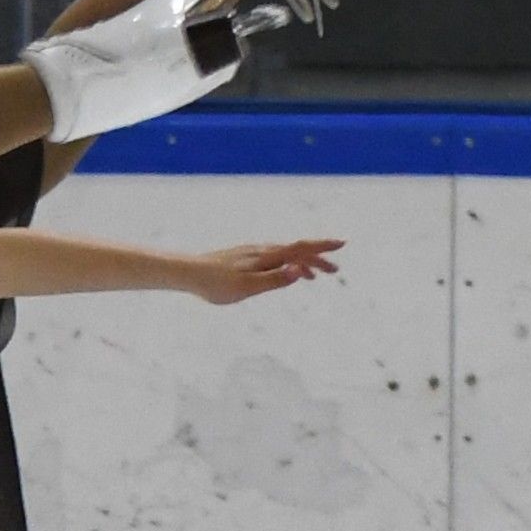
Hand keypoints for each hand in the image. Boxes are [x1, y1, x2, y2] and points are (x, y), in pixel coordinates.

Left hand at [183, 238, 342, 303]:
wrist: (187, 272)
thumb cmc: (216, 284)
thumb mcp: (247, 287)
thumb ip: (275, 280)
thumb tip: (301, 271)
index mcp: (267, 257)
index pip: (301, 248)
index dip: (322, 247)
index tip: (343, 243)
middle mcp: (262, 251)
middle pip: (296, 251)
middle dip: (318, 259)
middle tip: (334, 271)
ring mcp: (253, 253)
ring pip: (285, 255)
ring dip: (303, 263)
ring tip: (315, 277)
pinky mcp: (243, 258)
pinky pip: (273, 259)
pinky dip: (286, 264)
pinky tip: (283, 274)